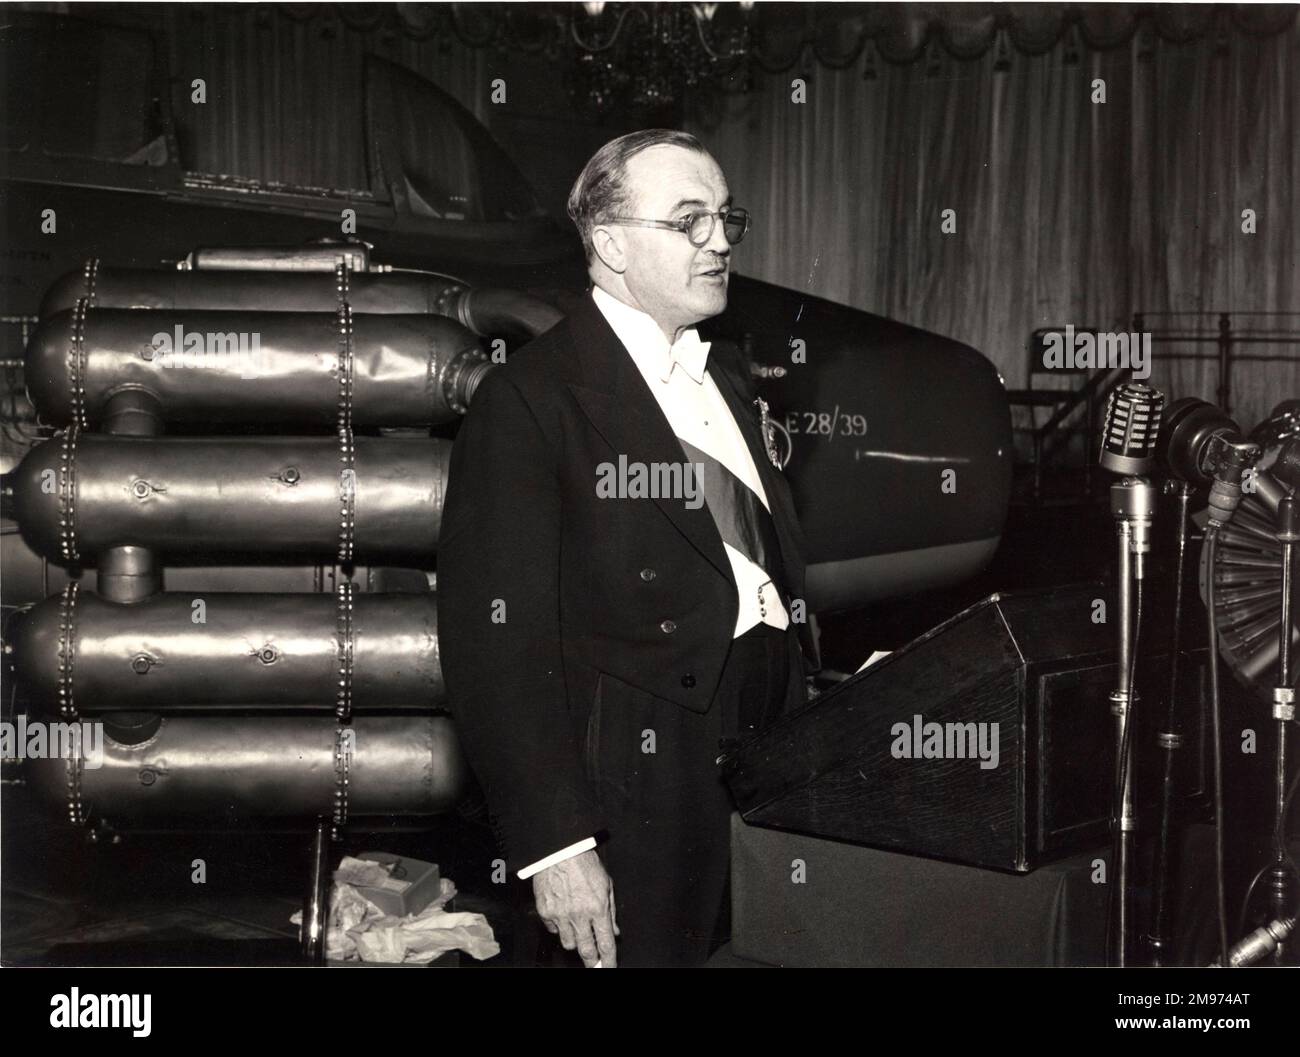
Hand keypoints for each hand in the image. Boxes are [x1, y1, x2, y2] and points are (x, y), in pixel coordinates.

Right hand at [533, 848, 618, 966]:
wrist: (559, 850)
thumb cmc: (584, 862)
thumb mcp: (606, 883)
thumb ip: (611, 910)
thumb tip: (614, 931)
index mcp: (597, 907)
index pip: (605, 943)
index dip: (609, 960)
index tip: (609, 968)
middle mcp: (579, 915)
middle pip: (586, 950)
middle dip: (591, 962)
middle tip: (594, 965)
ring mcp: (560, 915)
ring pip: (568, 944)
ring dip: (575, 942)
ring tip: (578, 931)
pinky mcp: (545, 911)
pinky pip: (554, 930)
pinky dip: (560, 928)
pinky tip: (564, 916)